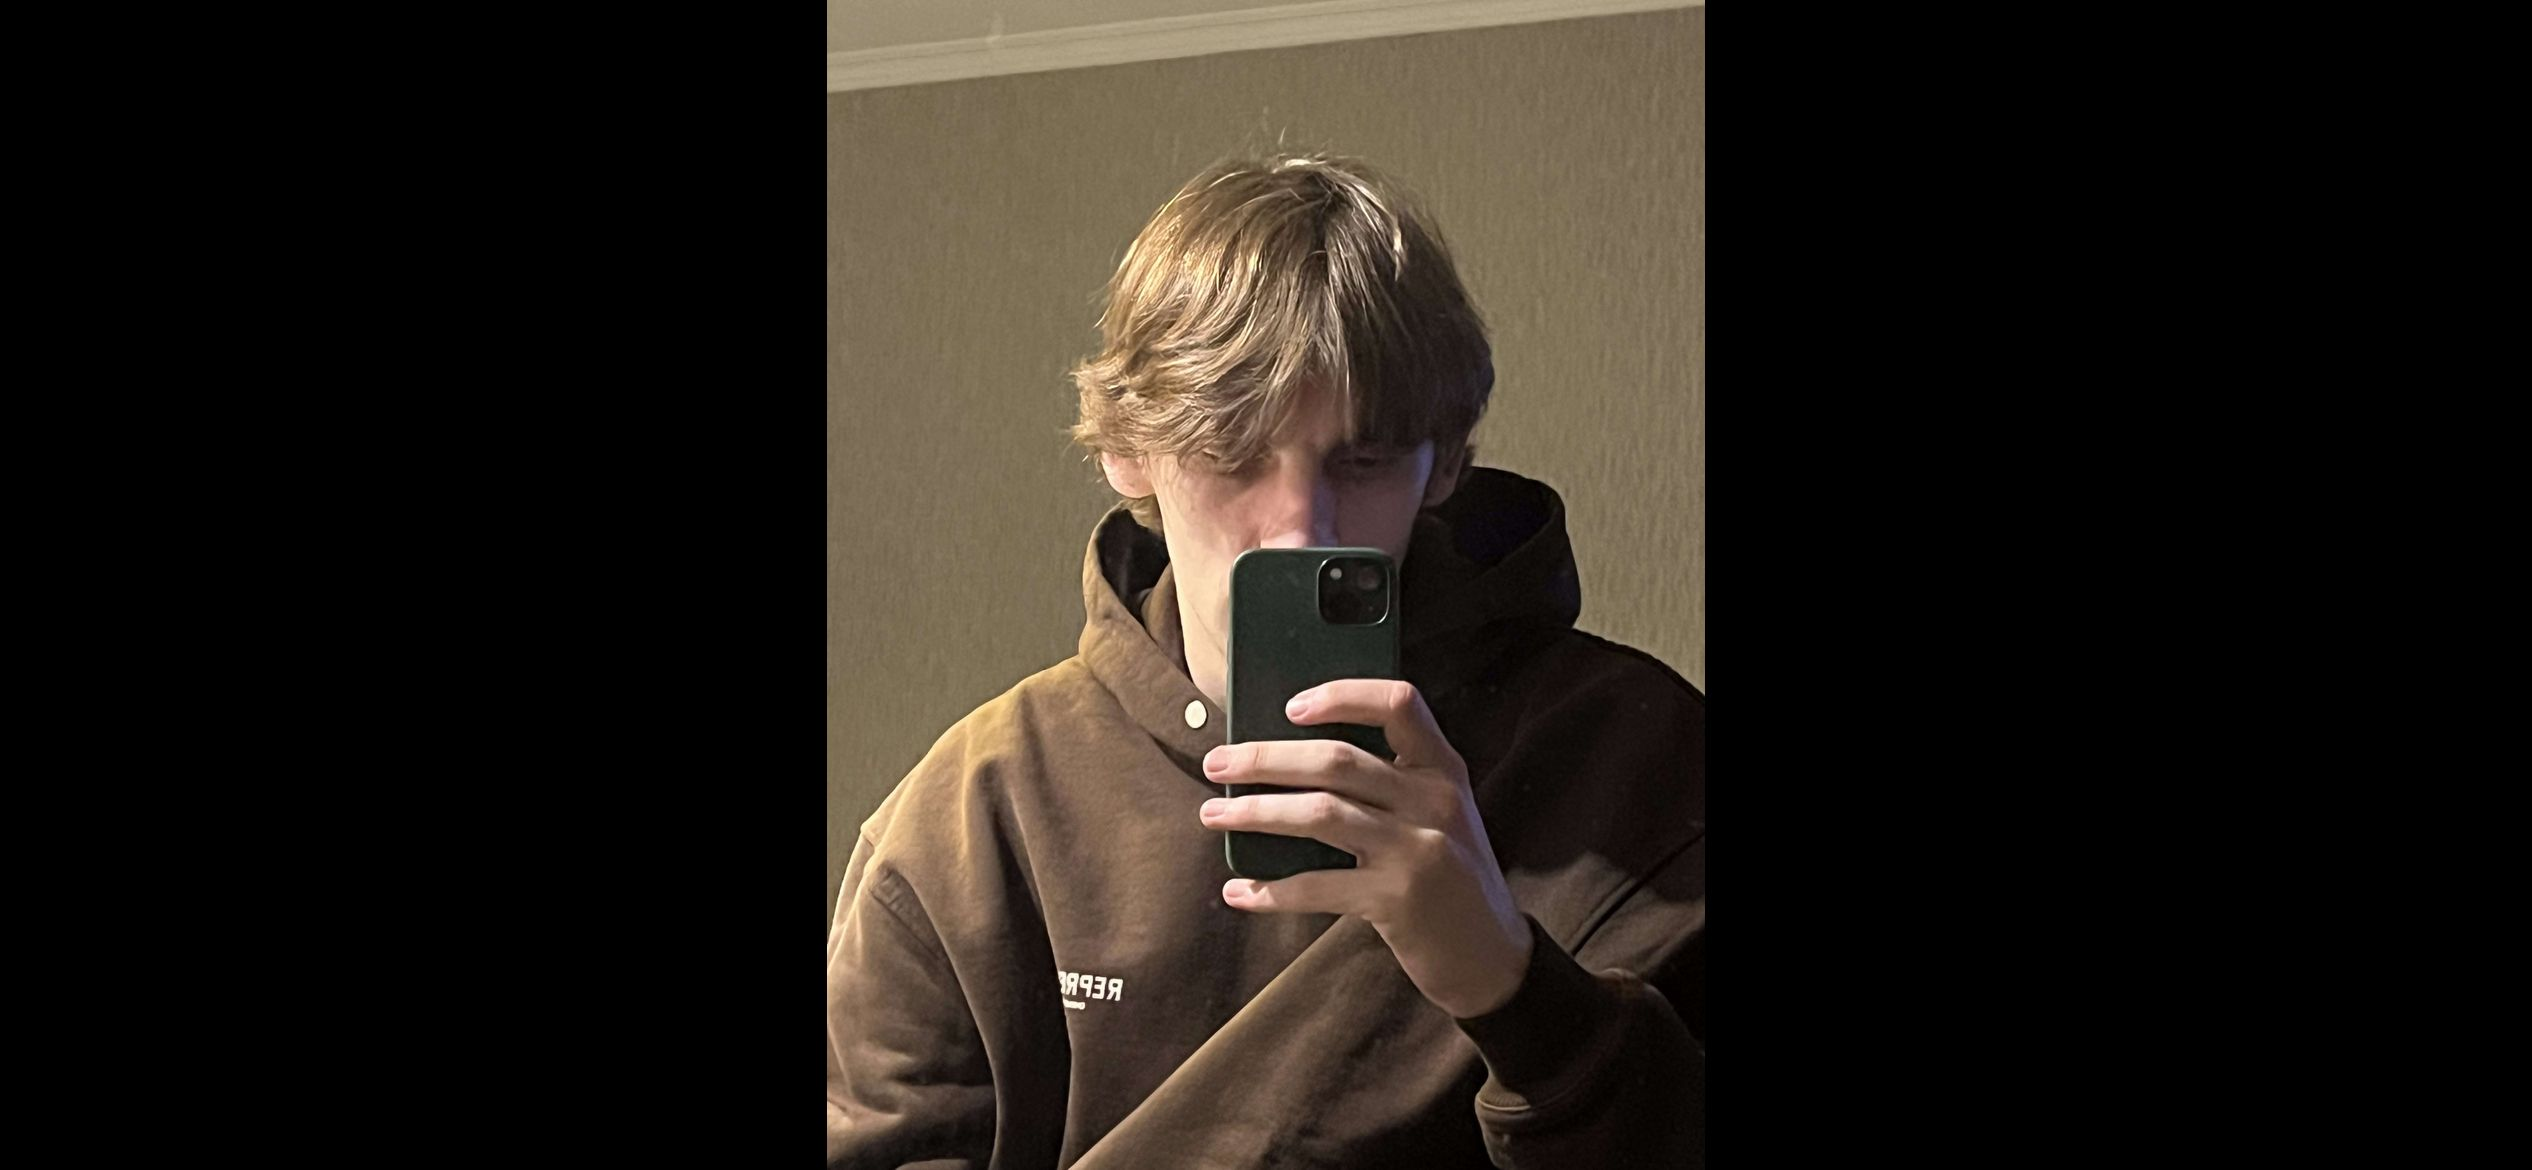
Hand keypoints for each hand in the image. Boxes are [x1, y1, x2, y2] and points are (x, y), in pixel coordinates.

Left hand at [1198, 679, 1533, 1018]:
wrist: (1493, 957)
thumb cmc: (1449, 876)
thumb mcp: (1437, 816)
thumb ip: (1390, 785)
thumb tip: (1287, 761)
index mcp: (1444, 769)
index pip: (1399, 702)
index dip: (1341, 695)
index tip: (1289, 707)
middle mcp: (1434, 800)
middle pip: (1337, 759)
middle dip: (1265, 758)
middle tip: (1218, 762)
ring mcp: (1417, 849)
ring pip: (1318, 812)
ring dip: (1254, 812)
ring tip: (1213, 814)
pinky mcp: (1397, 900)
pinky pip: (1317, 885)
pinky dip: (1271, 890)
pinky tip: (1239, 892)